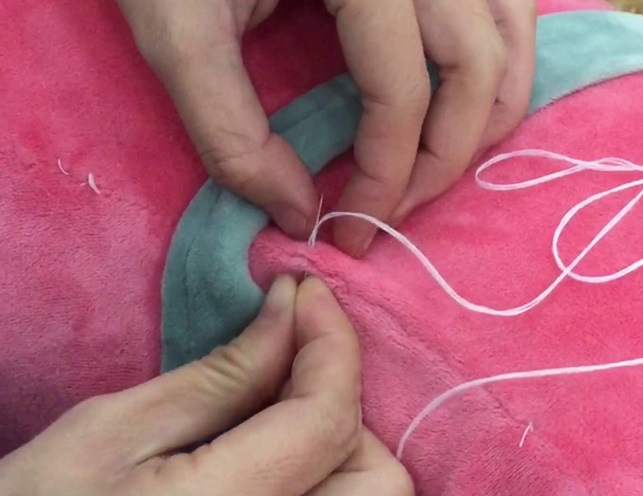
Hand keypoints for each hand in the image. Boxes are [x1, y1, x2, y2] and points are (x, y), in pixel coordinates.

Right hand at [0, 276, 411, 495]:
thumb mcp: (112, 432)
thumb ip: (221, 376)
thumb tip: (292, 309)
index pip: (328, 420)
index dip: (332, 343)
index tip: (305, 292)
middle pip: (380, 478)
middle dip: (343, 402)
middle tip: (291, 357)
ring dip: (346, 438)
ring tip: (286, 399)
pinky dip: (334, 469)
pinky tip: (287, 440)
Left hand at [117, 0, 536, 256]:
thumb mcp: (177, 32)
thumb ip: (230, 132)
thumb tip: (299, 211)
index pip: (402, 92)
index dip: (386, 177)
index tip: (350, 230)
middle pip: (477, 69)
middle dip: (442, 160)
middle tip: (394, 212)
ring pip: (510, 38)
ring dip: (484, 118)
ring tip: (434, 169)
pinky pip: (504, 11)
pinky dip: (495, 68)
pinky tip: (460, 105)